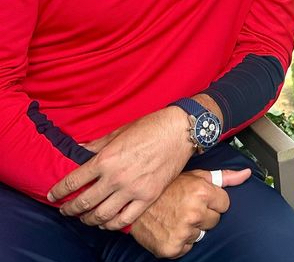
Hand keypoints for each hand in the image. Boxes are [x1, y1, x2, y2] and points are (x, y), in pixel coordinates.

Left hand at [48, 107, 194, 228]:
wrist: (181, 131)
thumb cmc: (151, 127)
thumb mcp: (119, 132)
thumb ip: (97, 146)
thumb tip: (79, 151)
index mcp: (106, 159)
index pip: (73, 181)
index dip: (59, 191)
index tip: (53, 196)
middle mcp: (116, 177)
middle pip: (84, 202)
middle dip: (70, 209)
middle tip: (65, 210)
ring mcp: (133, 189)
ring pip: (101, 215)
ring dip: (89, 219)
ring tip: (85, 218)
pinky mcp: (148, 197)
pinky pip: (124, 219)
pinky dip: (111, 225)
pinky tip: (106, 223)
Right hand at [131, 168, 250, 258]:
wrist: (136, 205)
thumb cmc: (168, 188)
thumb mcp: (196, 176)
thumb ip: (224, 177)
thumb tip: (247, 174)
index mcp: (201, 192)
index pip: (225, 204)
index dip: (213, 201)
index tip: (199, 198)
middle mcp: (194, 212)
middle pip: (215, 220)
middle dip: (204, 215)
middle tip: (186, 208)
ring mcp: (183, 231)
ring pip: (201, 234)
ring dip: (192, 228)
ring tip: (176, 217)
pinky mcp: (173, 248)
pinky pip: (188, 247)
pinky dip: (181, 241)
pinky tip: (171, 229)